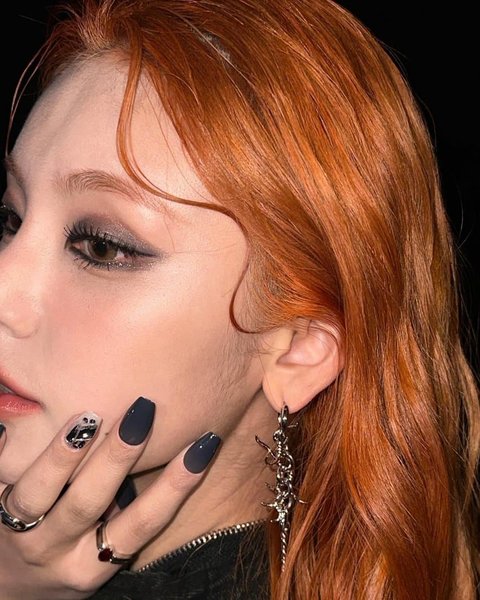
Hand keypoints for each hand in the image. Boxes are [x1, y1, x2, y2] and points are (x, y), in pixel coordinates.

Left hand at [0, 398, 220, 598]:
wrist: (8, 588)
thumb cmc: (68, 558)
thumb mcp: (98, 546)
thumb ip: (122, 508)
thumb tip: (168, 447)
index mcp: (94, 565)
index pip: (142, 524)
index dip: (175, 486)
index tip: (202, 446)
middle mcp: (56, 553)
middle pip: (88, 503)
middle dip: (117, 456)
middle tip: (142, 412)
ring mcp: (19, 534)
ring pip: (39, 494)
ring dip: (64, 454)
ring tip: (88, 418)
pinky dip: (13, 452)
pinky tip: (20, 423)